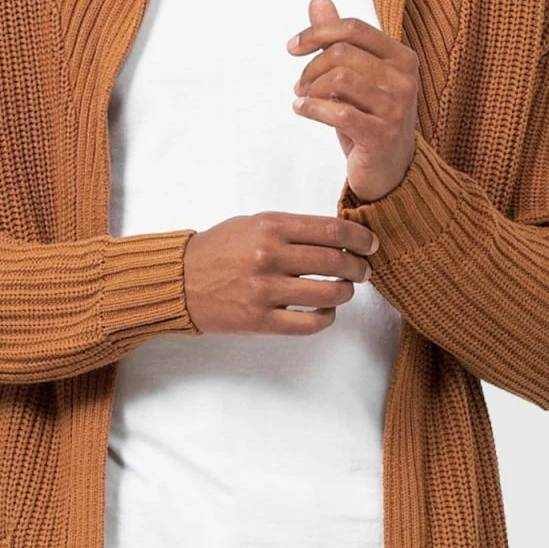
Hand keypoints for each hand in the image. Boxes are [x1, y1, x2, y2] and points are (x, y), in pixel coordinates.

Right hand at [181, 211, 378, 334]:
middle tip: (363, 270)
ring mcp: (266, 290)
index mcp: (271, 226)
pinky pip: (309, 323)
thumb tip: (334, 236)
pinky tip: (325, 312)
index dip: (359, 237)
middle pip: (336, 261)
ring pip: (329, 294)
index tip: (370, 244)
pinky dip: (326, 318)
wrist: (178, 281)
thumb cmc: (216, 251)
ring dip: (345, 293)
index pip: (331, 230)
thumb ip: (290, 229)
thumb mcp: (251, 224)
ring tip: (344, 291)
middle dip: (358, 267)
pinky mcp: (261, 320)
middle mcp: (270, 256)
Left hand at [288, 0, 418, 202]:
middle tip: (299, 85)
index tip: (292, 48)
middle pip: (342, 53)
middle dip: (311, 67)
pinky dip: (312, 108)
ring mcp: (396, 108)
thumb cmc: (370, 118)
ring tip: (302, 99)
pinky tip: (301, 109)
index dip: (317, 33)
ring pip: (339, 80)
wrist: (390, 171)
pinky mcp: (382, 135)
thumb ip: (339, 38)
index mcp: (401, 57)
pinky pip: (338, 113)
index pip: (354, 28)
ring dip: (310, 89)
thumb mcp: (356, 76)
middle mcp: (404, 79)